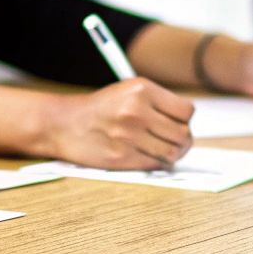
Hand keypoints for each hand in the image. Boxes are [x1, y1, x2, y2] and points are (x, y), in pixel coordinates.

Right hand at [43, 78, 193, 168]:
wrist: (65, 124)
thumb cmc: (101, 108)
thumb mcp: (129, 91)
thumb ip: (158, 103)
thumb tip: (187, 124)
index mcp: (141, 89)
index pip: (186, 111)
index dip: (185, 120)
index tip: (177, 123)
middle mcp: (136, 111)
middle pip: (183, 134)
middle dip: (183, 140)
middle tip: (173, 141)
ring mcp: (129, 135)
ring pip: (172, 153)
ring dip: (171, 154)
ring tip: (162, 150)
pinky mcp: (122, 157)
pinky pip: (155, 164)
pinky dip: (155, 162)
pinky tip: (146, 155)